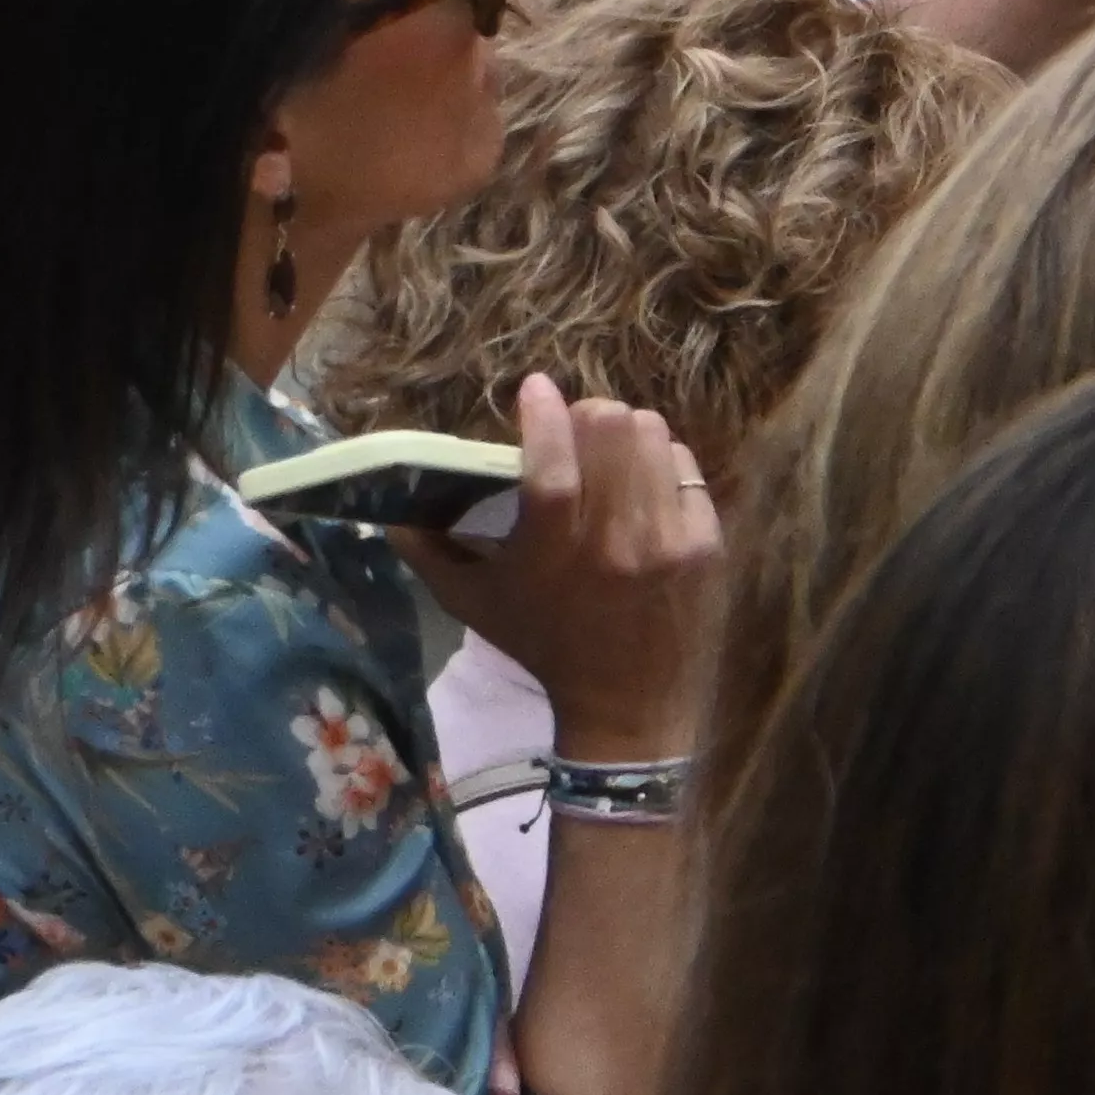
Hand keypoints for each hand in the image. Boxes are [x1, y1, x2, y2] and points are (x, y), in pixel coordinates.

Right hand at [392, 375, 715, 756]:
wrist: (629, 707)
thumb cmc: (544, 647)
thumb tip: (389, 508)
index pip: (551, 463)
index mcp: (552, 552)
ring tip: (610, 454)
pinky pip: (684, 464)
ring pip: (650, 435)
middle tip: (573, 430)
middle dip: (585, 415)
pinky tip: (644, 483)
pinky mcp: (705, 544)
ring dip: (624, 433)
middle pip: (609, 428)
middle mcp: (614, 541)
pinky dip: (660, 461)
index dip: (543, 412)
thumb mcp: (474, 606)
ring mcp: (667, 541)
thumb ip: (427, 553)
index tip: (534, 388)